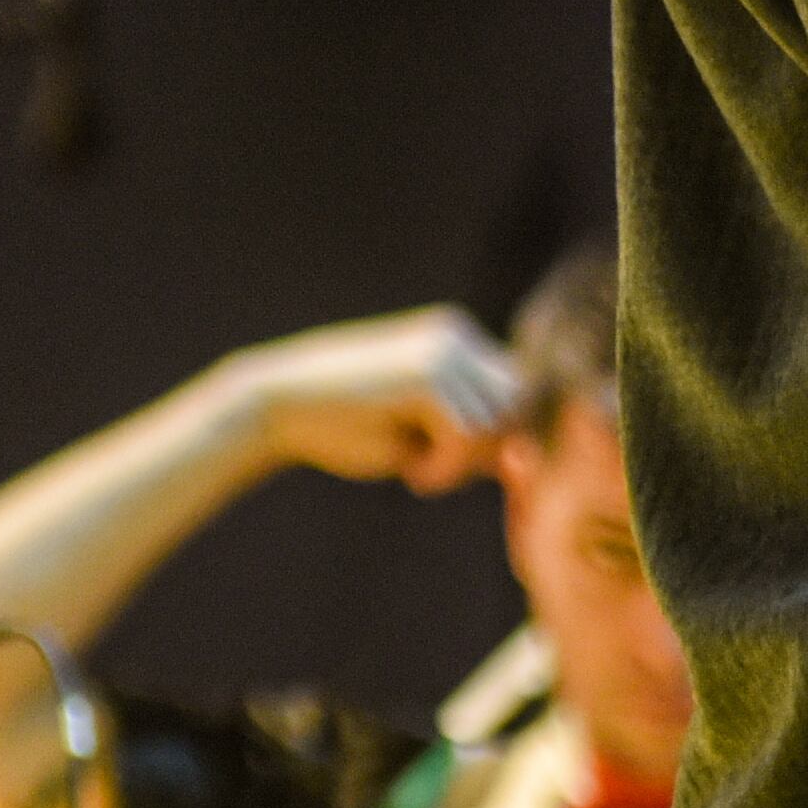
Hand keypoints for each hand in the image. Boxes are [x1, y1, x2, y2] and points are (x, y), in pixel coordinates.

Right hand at [215, 305, 519, 493]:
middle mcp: (456, 335)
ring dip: (466, 461)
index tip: (450, 464)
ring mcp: (444, 351)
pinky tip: (410, 472)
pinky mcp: (427, 377)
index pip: (510, 389)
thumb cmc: (348, 426)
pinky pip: (468, 435)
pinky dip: (446, 467)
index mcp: (455, 338)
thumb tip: (530, 462)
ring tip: (420, 470)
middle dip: (486, 447)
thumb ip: (472, 437)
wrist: (277, 409)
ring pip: (497, 421)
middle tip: (437, 471)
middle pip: (514, 402)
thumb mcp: (420, 431)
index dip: (491, 436)